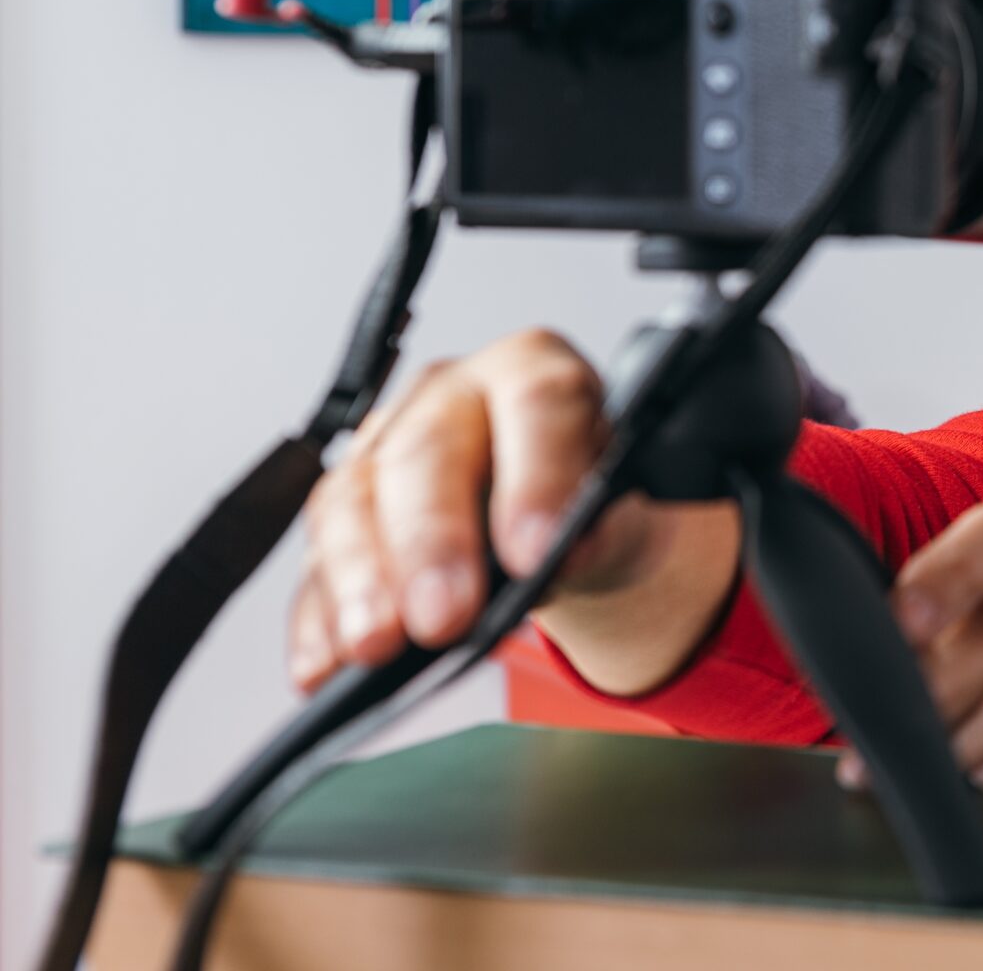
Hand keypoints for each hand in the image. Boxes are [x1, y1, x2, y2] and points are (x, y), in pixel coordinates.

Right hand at [288, 329, 740, 697]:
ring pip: (349, 502)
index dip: (534, 479)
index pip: (535, 402)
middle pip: (424, 454)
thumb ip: (600, 522)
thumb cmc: (581, 496)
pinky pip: (314, 564)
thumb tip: (568, 554)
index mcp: (530, 369)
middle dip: (431, 542)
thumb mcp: (616, 504)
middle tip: (444, 618)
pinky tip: (324, 666)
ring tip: (375, 646)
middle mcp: (447, 396)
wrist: (550, 520)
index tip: (533, 556)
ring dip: (360, 583)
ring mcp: (380, 447)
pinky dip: (318, 621)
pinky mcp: (338, 513)